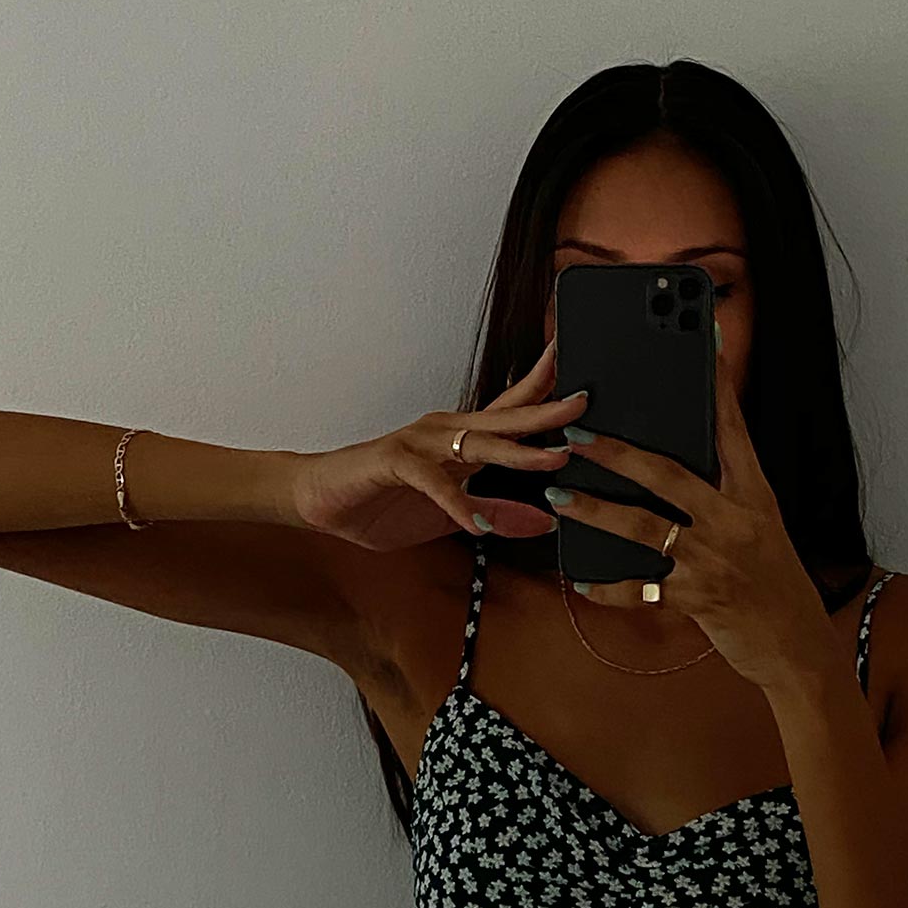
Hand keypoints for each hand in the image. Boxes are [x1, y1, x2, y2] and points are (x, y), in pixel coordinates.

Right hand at [294, 339, 584, 549]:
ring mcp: (420, 443)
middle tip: (587, 401)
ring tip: (555, 459)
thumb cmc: (382, 502)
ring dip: (519, 453)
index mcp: (462, 439)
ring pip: (478, 443)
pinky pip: (433, 482)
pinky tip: (477, 524)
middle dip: (549, 410)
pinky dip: (456, 503)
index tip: (586, 382)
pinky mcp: (394, 463)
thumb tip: (547, 522)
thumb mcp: (455, 519)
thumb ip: (499, 515)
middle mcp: (446, 432)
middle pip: (507, 418)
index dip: (547, 392)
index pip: (513, 411)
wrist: (320, 502)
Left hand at [547, 351, 843, 692]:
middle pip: (668, 473)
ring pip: (643, 526)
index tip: (700, 351)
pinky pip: (640, 589)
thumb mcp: (761, 531)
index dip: (714, 391)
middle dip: (617, 452)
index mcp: (755, 497)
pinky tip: (580, 580)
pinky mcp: (698, 598)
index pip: (731, 433)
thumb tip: (673, 471)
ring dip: (595, 510)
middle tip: (577, 435)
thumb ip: (724, 499)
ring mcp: (715, 559)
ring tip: (560, 497)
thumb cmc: (775, 586)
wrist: (797, 649)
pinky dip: (607, 587)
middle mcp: (735, 521)